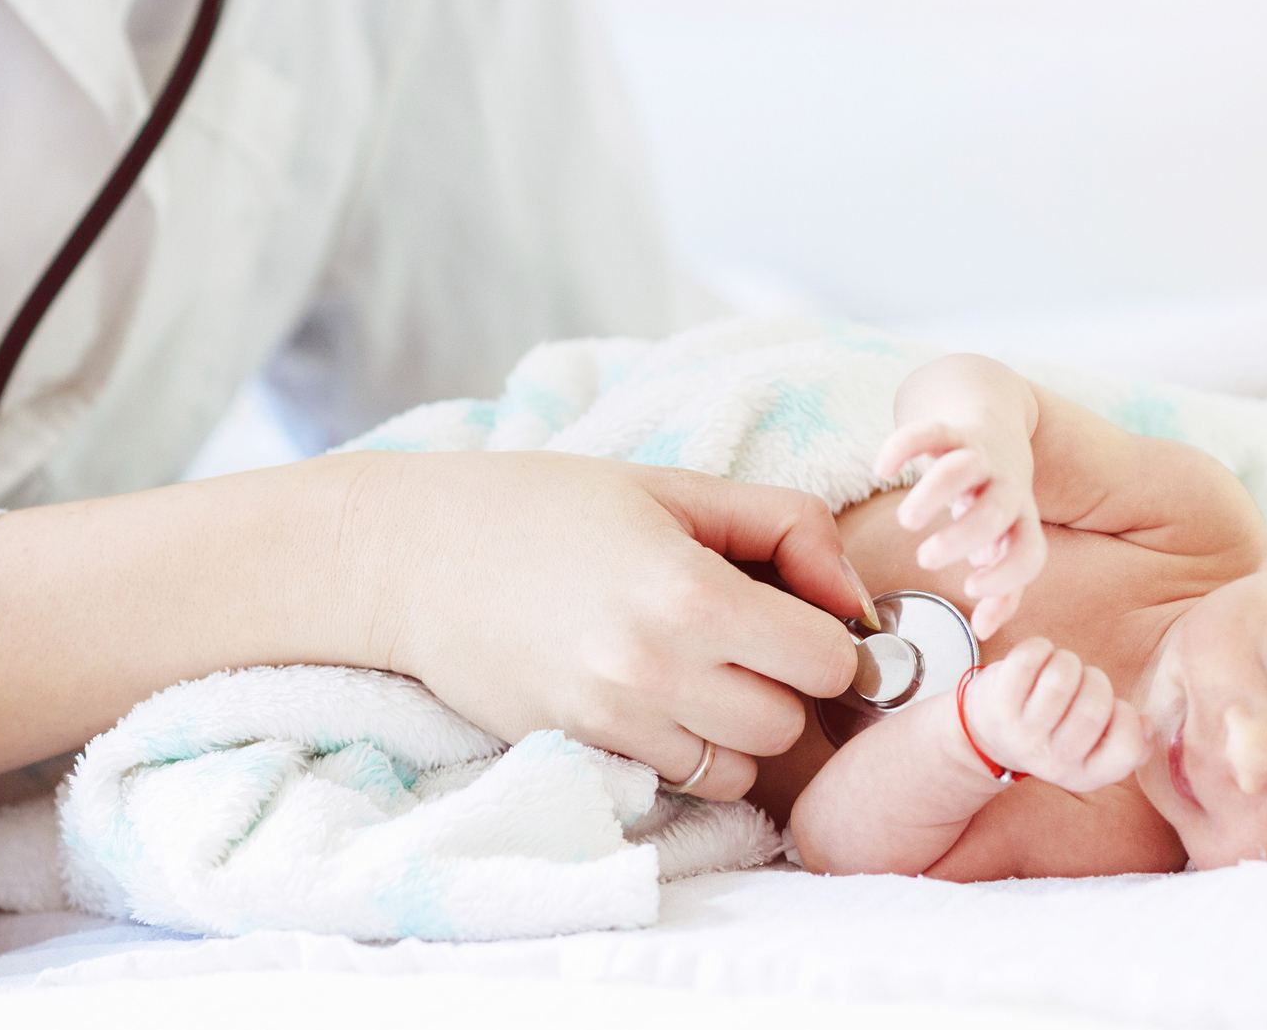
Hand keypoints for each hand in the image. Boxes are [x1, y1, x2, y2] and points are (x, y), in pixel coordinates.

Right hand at [357, 451, 867, 801]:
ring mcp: (612, 723)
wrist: (411, 557)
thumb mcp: (674, 487)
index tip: (800, 613)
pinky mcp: (579, 752)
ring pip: (742, 767)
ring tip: (699, 670)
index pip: (828, 660)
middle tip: (747, 640)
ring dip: (740, 728)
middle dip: (786, 685)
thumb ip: (786, 526)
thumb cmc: (546, 507)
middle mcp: (654, 670)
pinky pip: (681, 780)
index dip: (829, 635)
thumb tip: (855, 600)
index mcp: (689, 592)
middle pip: (791, 724)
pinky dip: (688, 750)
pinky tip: (657, 698)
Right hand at [874, 419, 1048, 637]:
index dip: (1006, 575)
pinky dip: (903, 447)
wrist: (994, 419)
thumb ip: (1001, 588)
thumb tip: (983, 631)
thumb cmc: (994, 497)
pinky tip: (883, 468)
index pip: (1030, 551)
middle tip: (926, 559)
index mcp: (1020, 520)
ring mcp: (978, 456)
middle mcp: (1005, 487)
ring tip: (907, 521)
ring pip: (964, 467)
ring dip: (934, 494)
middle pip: (998, 509)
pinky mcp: (950, 430)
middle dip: (963, 537)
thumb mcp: (1004, 541)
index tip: (969, 586)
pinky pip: (929, 430)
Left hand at [958, 637, 1147, 793]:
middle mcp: (1052, 760)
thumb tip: (1146, 723)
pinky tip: (1038, 659)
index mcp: (1084, 775)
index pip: (1128, 747)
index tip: (1110, 708)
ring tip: (1060, 669)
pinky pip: (1029, 658)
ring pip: (1061, 679)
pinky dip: (1040, 648)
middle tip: (1084, 682)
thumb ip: (1131, 743)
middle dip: (1096, 681)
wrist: (986, 735)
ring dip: (1067, 662)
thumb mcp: (1093, 751)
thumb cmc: (1054, 732)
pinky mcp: (998, 702)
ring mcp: (1022, 732)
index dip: (1127, 716)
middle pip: (1095, 708)